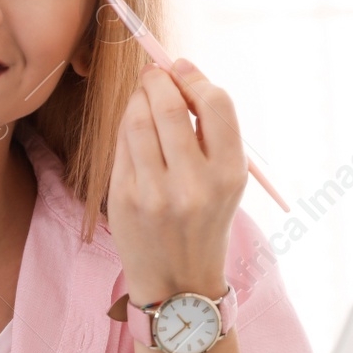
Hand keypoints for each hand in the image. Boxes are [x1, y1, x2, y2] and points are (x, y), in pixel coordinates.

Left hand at [109, 59, 247, 308]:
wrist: (179, 283)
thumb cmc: (205, 221)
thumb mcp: (227, 182)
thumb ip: (211, 132)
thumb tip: (180, 72)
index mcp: (230, 175)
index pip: (216, 103)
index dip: (195, 77)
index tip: (182, 69)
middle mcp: (194, 183)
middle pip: (170, 105)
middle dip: (159, 80)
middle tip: (156, 76)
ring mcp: (156, 192)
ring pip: (139, 119)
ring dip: (139, 98)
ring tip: (144, 97)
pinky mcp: (124, 198)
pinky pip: (122, 144)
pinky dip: (127, 125)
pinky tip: (134, 127)